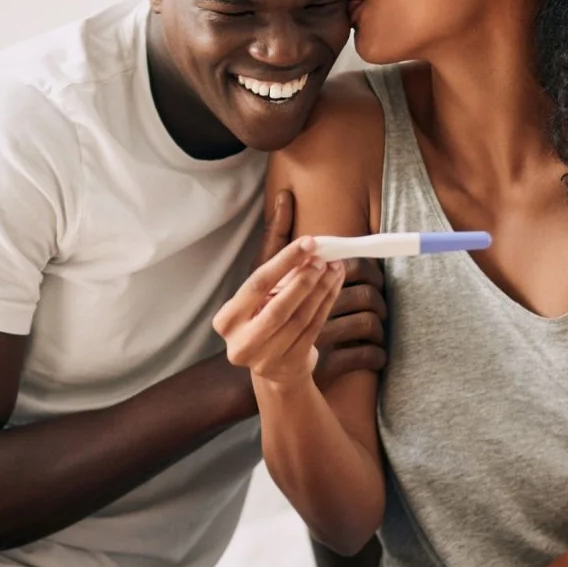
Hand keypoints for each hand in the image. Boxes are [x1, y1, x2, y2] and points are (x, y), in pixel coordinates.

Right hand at [257, 191, 387, 390]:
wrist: (272, 369)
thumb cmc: (265, 311)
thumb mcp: (262, 280)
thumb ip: (273, 241)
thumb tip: (286, 197)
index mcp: (227, 320)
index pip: (257, 284)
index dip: (285, 262)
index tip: (310, 243)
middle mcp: (242, 343)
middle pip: (281, 306)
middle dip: (306, 279)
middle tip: (325, 259)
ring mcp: (266, 360)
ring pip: (304, 319)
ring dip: (324, 292)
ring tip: (337, 270)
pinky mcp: (292, 368)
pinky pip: (318, 334)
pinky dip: (331, 309)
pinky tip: (339, 290)